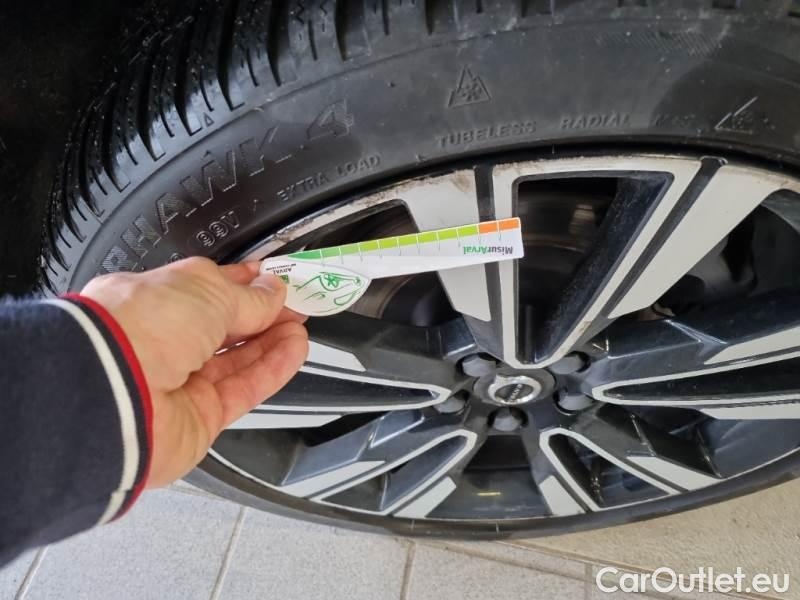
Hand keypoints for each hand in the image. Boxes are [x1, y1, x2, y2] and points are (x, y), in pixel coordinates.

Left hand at [80, 257, 308, 487]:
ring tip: (300, 326)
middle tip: (298, 303)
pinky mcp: (198, 417)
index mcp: (151, 300)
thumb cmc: (137, 329)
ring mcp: (179, 382)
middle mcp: (161, 343)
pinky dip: (272, 370)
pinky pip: (243, 390)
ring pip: (236, 360)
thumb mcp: (205, 291)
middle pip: (223, 327)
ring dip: (272, 341)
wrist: (111, 397)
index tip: (277, 278)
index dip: (244, 283)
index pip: (206, 289)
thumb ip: (247, 295)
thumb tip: (272, 291)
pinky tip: (293, 351)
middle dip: (263, 313)